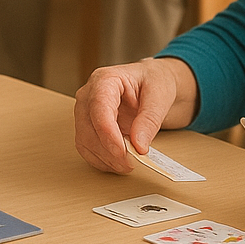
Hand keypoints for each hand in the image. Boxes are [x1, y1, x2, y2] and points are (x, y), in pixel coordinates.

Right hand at [73, 57, 199, 173]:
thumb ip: (149, 120)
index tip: (122, 152)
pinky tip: (118, 163)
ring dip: (105, 158)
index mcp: (105, 80)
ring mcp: (86, 112)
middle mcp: (89, 95)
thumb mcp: (160, 95)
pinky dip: (102, 161)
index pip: (99, 107)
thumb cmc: (154, 82)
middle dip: (108, 150)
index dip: (108, 133)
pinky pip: (87, 149)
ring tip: (128, 164)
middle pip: (88, 127)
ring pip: (84, 141)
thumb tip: (139, 145)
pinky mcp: (88, 128)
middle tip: (131, 163)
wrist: (152, 85)